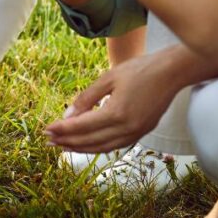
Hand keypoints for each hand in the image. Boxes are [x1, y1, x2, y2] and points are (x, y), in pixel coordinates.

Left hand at [43, 50, 181, 152]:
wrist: (171, 73)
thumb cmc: (139, 70)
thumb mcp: (108, 78)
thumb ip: (86, 98)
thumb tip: (67, 116)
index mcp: (117, 113)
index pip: (82, 127)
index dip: (62, 130)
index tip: (46, 130)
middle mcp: (127, 128)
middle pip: (90, 141)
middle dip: (67, 141)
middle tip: (48, 139)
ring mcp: (136, 133)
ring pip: (102, 147)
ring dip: (81, 148)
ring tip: (63, 145)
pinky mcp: (141, 133)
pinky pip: (115, 145)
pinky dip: (97, 146)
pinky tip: (86, 143)